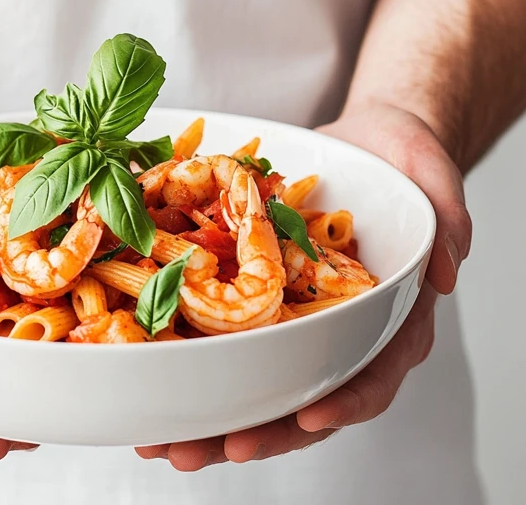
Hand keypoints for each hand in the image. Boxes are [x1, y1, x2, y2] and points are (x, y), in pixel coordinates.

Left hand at [135, 102, 471, 470]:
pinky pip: (221, 333)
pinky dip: (186, 360)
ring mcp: (294, 315)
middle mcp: (338, 327)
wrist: (365, 143)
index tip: (307, 414)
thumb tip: (446, 271)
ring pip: (253, 378)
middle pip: (300, 395)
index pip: (373, 372)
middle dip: (250, 431)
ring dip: (206, 415)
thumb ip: (447, 221)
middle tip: (199, 450)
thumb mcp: (433, 175)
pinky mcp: (258, 295)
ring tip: (158, 441)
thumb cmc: (404, 159)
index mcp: (388, 314)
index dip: (344, 402)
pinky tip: (146, 373)